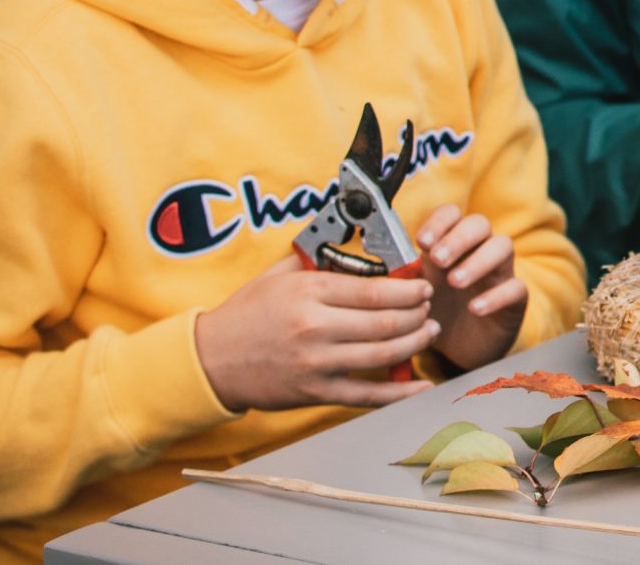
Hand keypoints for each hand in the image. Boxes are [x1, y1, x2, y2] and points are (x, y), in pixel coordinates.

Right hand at [194, 252, 436, 410]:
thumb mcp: (279, 276)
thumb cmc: (247, 314)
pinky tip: (422, 385)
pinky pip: (366, 395)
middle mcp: (315, 328)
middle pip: (386, 322)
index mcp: (309, 294)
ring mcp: (316, 364)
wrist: (210, 361)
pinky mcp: (315, 393)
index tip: (423, 286)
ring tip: (428, 332)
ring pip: (383, 355)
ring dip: (415, 342)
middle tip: (429, 308)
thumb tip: (358, 242)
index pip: (375, 290)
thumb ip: (319, 260)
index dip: (409, 289)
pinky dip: (399, 392)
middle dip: (418, 314)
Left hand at [415, 204, 527, 371]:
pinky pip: (516, 287)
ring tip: (455, 281)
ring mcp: (499, 273)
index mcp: (451, 246)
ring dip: (478, 260)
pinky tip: (475, 308)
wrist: (459, 350)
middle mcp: (478, 252)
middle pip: (479, 223)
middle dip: (457, 238)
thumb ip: (404, 278)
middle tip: (438, 260)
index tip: (421, 241)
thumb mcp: (416, 293)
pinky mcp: (514, 299)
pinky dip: (496, 295)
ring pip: (502, 246)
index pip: (451, 215)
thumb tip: (380, 266)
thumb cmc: (437, 314)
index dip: (439, 222)